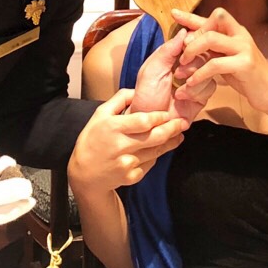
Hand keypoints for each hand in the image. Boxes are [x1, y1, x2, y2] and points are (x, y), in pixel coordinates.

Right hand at [69, 88, 188, 192]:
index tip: (167, 115)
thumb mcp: (100, 114)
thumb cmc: (92, 140)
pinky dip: (154, 157)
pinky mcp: (131, 177)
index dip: (159, 118)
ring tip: (178, 136)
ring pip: (156, 152)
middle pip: (155, 137)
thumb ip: (120, 99)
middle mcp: (120, 146)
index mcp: (113, 127)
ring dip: (170, 143)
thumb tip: (139, 91)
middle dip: (173, 129)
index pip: (143, 121)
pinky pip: (150, 164)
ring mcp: (126, 163)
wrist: (85, 173)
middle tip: (182, 124)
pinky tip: (156, 151)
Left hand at [131, 30, 215, 122]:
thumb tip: (184, 31)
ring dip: (194, 80)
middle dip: (192, 64)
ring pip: (209, 70)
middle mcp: (186, 66)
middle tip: (178, 73)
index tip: (185, 51)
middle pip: (204, 53)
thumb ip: (168, 50)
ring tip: (178, 90)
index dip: (192, 43)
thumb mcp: (152, 69)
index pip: (191, 41)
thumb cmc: (146, 95)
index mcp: (173, 56)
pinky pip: (210, 86)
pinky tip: (183, 98)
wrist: (149, 123)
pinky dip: (197, 92)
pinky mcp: (202, 95)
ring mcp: (195, 80)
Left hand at [173, 7, 267, 114]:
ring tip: (182, 66)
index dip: (192, 16)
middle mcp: (241, 35)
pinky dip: (200, 73)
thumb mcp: (228, 60)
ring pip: (212, 39)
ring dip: (193, 51)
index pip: (212, 17)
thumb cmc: (248, 78)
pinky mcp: (245, 64)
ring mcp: (244, 48)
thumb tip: (191, 40)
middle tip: (182, 52)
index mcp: (236, 32)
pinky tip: (191, 82)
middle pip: (214, 19)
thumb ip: (213, 49)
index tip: (174, 13)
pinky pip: (215, 64)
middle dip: (194, 33)